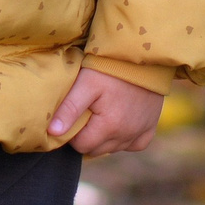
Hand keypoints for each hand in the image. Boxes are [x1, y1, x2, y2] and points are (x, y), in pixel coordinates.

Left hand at [48, 65, 164, 156]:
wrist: (140, 55)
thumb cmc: (110, 68)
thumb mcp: (85, 84)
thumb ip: (69, 109)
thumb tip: (53, 133)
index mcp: (109, 127)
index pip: (81, 146)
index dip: (73, 133)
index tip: (73, 115)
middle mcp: (126, 135)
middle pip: (96, 149)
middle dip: (87, 137)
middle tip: (86, 113)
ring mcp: (140, 132)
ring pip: (113, 148)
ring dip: (104, 138)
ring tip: (101, 114)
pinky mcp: (151, 126)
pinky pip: (135, 145)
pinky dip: (125, 138)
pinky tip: (119, 124)